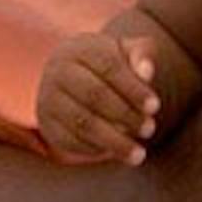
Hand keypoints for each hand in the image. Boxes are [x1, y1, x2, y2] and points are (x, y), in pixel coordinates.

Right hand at [38, 32, 159, 165]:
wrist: (75, 76)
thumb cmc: (109, 64)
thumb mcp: (127, 53)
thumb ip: (142, 55)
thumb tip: (146, 73)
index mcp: (80, 48)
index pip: (109, 66)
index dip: (133, 88)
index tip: (155, 106)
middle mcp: (58, 71)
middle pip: (94, 94)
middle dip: (126, 115)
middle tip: (149, 130)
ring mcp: (48, 99)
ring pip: (82, 122)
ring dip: (114, 141)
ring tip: (138, 153)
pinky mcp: (46, 124)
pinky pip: (72, 141)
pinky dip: (97, 149)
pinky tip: (117, 152)